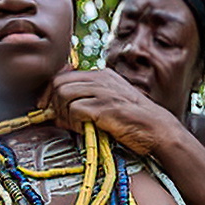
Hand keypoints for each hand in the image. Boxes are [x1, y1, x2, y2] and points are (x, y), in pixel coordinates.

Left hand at [40, 69, 176, 154]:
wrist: (158, 129)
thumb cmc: (134, 121)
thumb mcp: (110, 102)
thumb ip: (87, 100)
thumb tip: (57, 111)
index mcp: (102, 75)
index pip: (63, 75)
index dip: (50, 92)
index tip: (46, 107)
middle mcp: (102, 79)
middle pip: (60, 83)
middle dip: (53, 103)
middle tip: (59, 119)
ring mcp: (104, 92)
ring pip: (64, 94)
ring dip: (63, 113)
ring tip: (74, 124)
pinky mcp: (105, 107)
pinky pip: (75, 110)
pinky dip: (74, 121)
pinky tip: (84, 128)